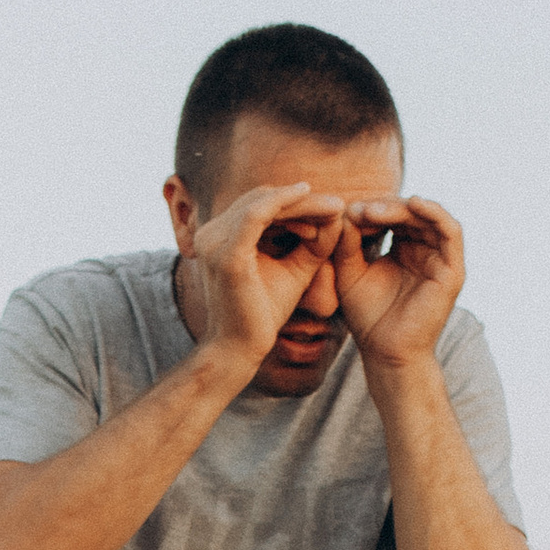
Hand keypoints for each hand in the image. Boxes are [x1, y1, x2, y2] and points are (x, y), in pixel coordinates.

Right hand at [188, 182, 346, 378]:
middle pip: (261, 198)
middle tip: (338, 205)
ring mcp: (215, 241)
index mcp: (220, 237)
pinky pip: (259, 214)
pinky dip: (286, 203)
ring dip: (302, 202)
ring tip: (335, 207)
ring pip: (263, 202)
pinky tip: (311, 198)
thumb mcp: (293, 271)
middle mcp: (210, 233)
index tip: (330, 211)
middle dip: (302, 200)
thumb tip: (338, 215)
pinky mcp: (227, 253)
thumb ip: (312, 244)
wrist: (239, 351)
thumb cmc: (261, 314)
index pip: (259, 206)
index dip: (295, 205)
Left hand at [334, 198, 464, 369]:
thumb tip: (348, 210)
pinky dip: (435, 213)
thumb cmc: (368, 318)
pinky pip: (451, 231)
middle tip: (357, 210)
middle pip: (410, 213)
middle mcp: (426, 250)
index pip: (392, 215)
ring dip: (402, 208)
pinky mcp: (453, 270)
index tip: (346, 212)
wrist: (386, 353)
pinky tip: (413, 204)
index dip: (371, 208)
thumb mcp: (350, 272)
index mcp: (404, 248)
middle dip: (384, 206)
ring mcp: (441, 260)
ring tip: (374, 212)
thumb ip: (348, 242)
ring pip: (429, 217)